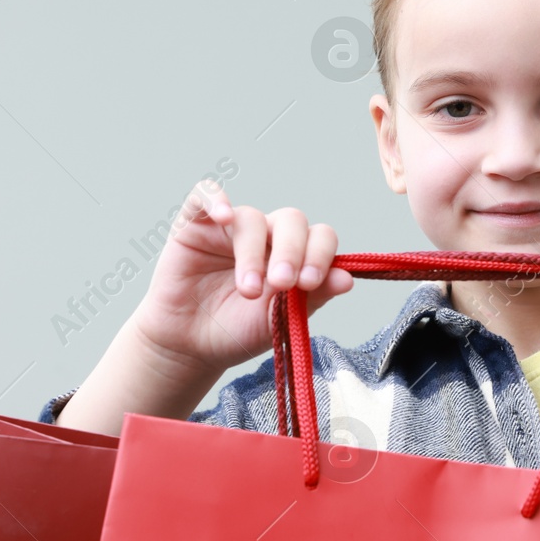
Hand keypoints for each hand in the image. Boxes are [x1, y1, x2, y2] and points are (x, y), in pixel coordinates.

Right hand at [128, 180, 354, 374]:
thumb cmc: (238, 330)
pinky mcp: (196, 224)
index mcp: (296, 255)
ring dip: (253, 254)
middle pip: (292, 221)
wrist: (191, 345)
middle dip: (292, 252)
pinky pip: (206, 195)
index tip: (310, 283)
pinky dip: (216, 199)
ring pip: (253, 219)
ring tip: (248, 290)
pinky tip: (224, 216)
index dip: (321, 254)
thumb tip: (347, 279)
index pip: (320, 237)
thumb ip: (312, 297)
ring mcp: (232, 227)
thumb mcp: (279, 320)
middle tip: (282, 283)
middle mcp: (268, 235)